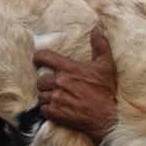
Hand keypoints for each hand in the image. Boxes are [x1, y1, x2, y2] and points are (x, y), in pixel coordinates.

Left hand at [33, 26, 117, 143]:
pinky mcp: (56, 113)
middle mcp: (60, 82)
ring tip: (59, 99)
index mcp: (69, 69)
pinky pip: (43, 110)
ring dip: (48, 97)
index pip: (44, 57)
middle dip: (46, 83)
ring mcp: (57, 98)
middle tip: (56, 86)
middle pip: (40, 80)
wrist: (107, 118)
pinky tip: (58, 109)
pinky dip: (48, 110)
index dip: (38, 57)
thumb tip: (97, 27)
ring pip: (41, 96)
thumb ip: (100, 45)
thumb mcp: (106, 66)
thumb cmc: (106, 92)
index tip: (38, 60)